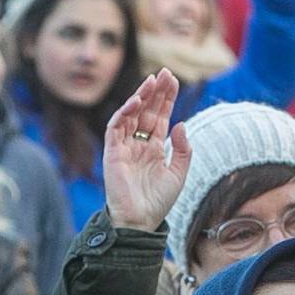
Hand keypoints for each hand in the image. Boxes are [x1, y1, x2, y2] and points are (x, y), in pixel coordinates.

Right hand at [102, 71, 193, 230]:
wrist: (141, 221)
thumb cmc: (159, 201)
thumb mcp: (179, 173)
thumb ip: (182, 149)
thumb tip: (181, 123)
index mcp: (153, 148)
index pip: (159, 116)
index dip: (166, 98)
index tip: (173, 80)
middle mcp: (138, 144)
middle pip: (146, 111)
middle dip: (155, 91)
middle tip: (164, 73)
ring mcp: (124, 147)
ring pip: (130, 115)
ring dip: (140, 96)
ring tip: (152, 81)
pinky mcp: (111, 153)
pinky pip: (115, 128)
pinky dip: (123, 113)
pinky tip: (135, 102)